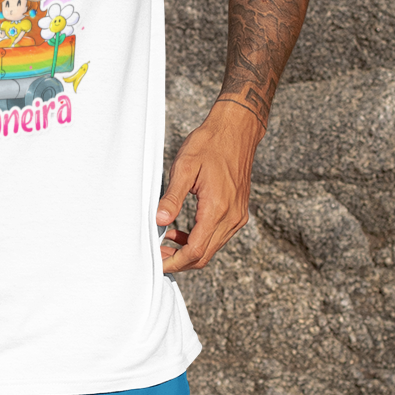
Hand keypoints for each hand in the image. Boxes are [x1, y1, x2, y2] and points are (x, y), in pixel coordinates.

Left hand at [156, 100, 262, 273]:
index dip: (175, 262)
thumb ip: (172, 197)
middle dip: (179, 261)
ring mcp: (238, 216)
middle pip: (204, 255)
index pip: (195, 250)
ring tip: (165, 243)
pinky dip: (199, 240)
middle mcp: (232, 217)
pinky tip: (181, 231)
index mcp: (217, 208)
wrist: (236, 130)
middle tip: (157, 255)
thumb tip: (159, 222)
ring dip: (188, 251)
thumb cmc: (209, 144)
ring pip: (211, 248)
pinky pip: (218, 236)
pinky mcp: (238, 212)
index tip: (156, 264)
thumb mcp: (185, 167)